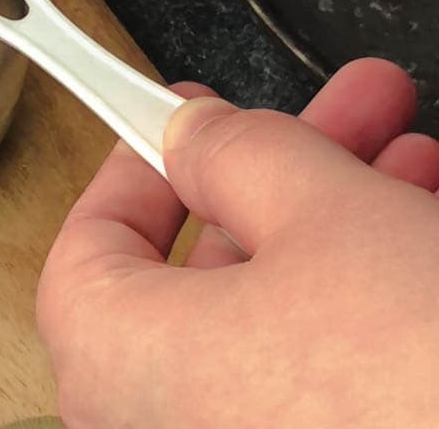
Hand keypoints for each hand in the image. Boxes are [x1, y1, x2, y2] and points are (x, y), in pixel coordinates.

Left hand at [37, 58, 438, 427]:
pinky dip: (373, 303)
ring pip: (286, 321)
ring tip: (413, 151)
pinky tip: (430, 226)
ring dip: (346, 222)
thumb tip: (189, 136)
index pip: (87, 252)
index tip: (182, 120)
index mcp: (125, 367)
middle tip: (345, 111)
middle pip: (210, 274)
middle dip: (288, 175)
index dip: (137, 171)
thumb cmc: (419, 376)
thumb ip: (237, 155)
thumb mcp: (323, 214)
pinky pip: (334, 382)